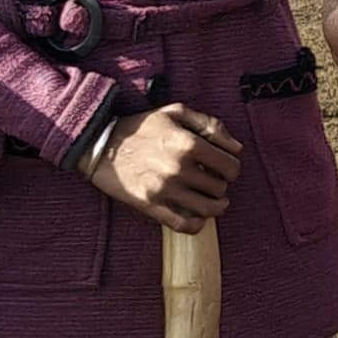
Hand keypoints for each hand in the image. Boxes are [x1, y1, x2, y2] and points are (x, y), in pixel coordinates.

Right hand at [82, 102, 239, 232]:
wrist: (100, 144)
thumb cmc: (141, 126)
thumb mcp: (176, 112)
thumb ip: (210, 125)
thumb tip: (237, 148)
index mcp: (188, 143)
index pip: (231, 166)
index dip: (232, 167)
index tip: (224, 167)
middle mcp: (179, 168)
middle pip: (220, 188)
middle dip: (220, 184)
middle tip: (211, 179)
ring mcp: (164, 190)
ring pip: (208, 209)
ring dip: (215, 206)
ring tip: (212, 199)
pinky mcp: (151, 206)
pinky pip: (184, 225)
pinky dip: (197, 224)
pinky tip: (198, 216)